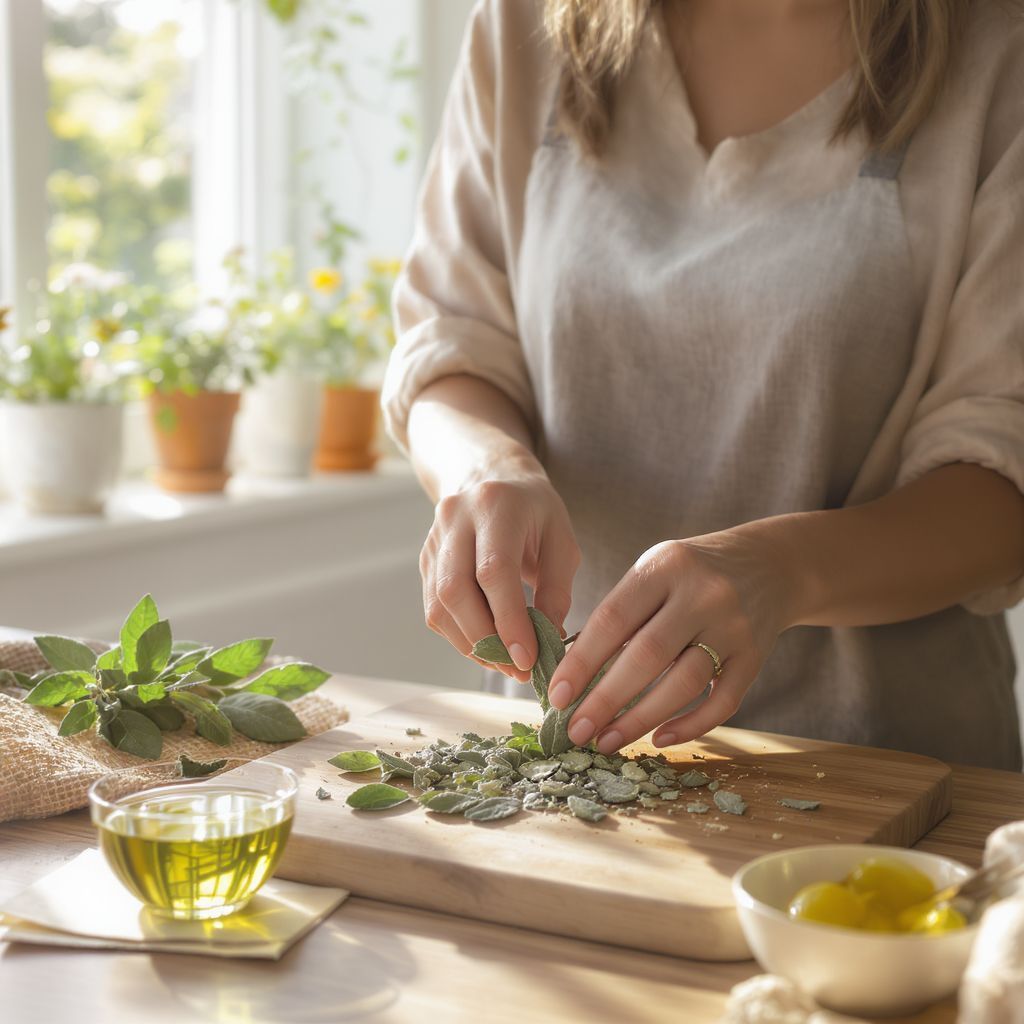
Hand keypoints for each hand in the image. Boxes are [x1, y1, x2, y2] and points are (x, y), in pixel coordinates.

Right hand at [420, 459, 580, 681]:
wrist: (491, 477)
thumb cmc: (535, 512)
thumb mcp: (562, 540)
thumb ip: (557, 590)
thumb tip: (547, 641)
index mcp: (495, 505)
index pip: (494, 571)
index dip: (508, 620)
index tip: (528, 657)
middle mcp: (455, 518)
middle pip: (456, 591)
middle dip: (487, 639)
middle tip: (518, 669)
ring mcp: (434, 539)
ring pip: (439, 605)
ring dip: (472, 644)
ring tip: (506, 663)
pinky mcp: (425, 560)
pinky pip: (434, 608)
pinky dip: (460, 636)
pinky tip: (487, 647)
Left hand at [547, 531, 798, 750]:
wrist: (771, 564)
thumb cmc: (692, 574)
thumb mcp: (655, 572)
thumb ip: (620, 614)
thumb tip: (572, 673)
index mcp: (665, 566)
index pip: (613, 618)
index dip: (581, 661)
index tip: (557, 695)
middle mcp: (703, 593)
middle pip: (647, 655)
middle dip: (605, 699)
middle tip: (575, 730)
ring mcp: (734, 626)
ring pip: (683, 683)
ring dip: (640, 720)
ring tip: (606, 741)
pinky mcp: (756, 656)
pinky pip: (723, 701)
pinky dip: (690, 725)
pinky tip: (659, 739)